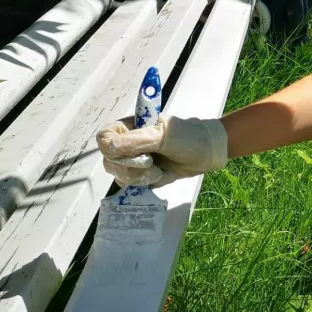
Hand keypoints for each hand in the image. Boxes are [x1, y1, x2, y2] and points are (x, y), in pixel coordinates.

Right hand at [96, 115, 228, 186]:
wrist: (207, 153)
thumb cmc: (188, 137)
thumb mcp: (163, 135)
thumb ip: (137, 140)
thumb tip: (110, 146)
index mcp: (130, 127)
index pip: (104, 137)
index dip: (112, 149)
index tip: (135, 154)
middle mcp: (128, 143)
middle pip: (109, 161)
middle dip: (131, 167)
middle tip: (151, 163)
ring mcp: (134, 159)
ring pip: (119, 175)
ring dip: (139, 177)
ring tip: (159, 171)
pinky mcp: (141, 174)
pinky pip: (132, 184)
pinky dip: (145, 183)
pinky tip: (160, 175)